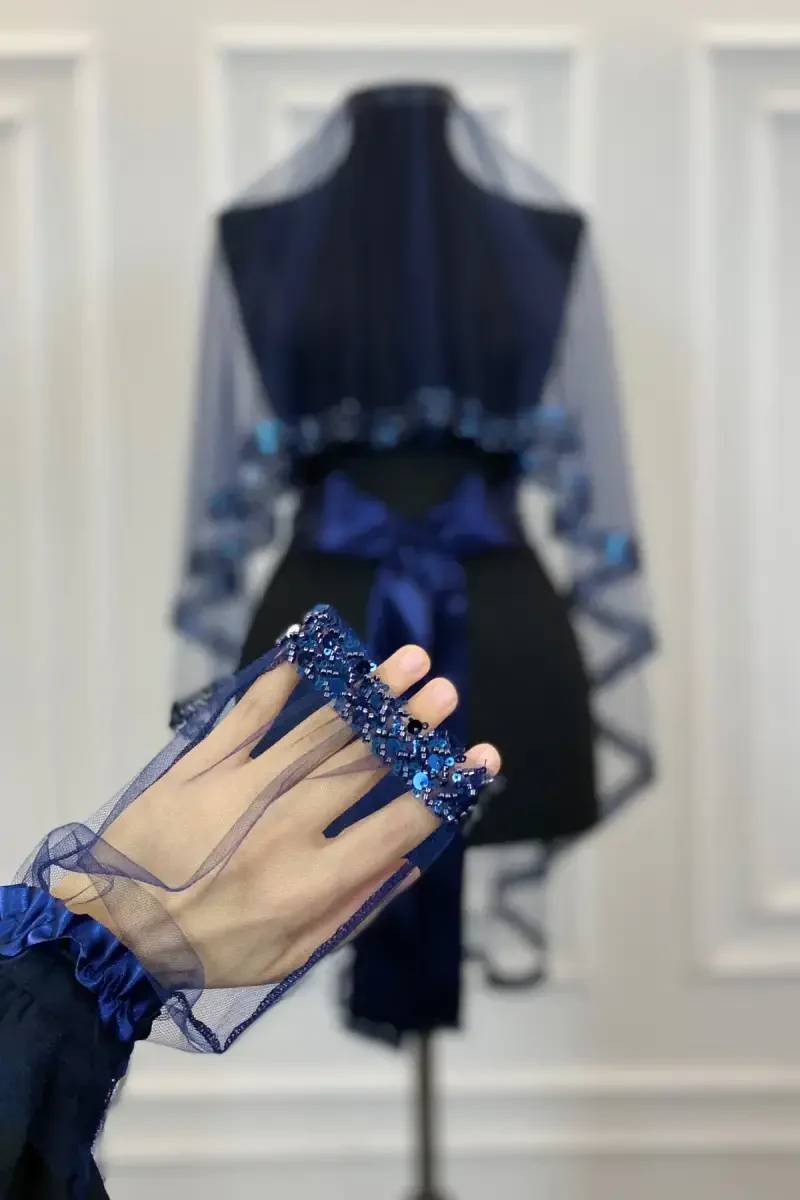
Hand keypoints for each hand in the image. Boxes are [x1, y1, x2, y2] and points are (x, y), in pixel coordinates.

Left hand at [54, 645, 498, 988]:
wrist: (110, 935)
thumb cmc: (209, 951)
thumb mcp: (290, 956)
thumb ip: (355, 909)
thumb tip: (413, 861)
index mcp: (312, 881)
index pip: (398, 824)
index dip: (447, 790)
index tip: (481, 759)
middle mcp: (284, 828)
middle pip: (363, 765)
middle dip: (411, 724)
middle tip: (447, 690)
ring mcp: (240, 788)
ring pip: (317, 730)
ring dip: (368, 693)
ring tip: (406, 661)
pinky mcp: (199, 765)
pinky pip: (246, 714)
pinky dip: (280, 682)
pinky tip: (311, 654)